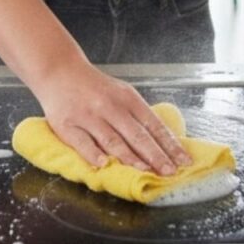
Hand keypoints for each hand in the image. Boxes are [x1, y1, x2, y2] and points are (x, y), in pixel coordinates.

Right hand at [29, 59, 192, 174]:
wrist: (59, 71)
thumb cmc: (94, 87)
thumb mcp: (121, 93)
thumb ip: (138, 116)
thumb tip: (162, 144)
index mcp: (127, 98)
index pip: (154, 125)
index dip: (170, 145)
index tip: (183, 161)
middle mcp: (109, 107)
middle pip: (136, 135)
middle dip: (155, 155)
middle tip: (169, 172)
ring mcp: (88, 116)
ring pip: (112, 140)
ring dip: (130, 157)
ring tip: (144, 171)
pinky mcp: (67, 125)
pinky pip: (82, 142)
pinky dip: (93, 154)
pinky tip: (103, 165)